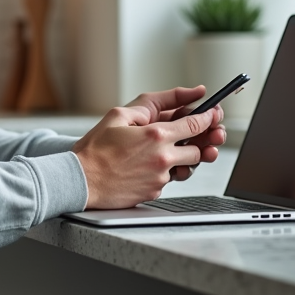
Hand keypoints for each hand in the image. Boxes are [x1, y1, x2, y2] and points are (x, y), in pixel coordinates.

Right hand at [72, 86, 225, 209]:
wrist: (80, 180)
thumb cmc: (94, 149)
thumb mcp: (117, 116)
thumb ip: (147, 107)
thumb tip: (168, 103)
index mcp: (156, 135)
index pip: (195, 124)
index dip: (209, 118)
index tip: (214, 115)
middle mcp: (162, 157)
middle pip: (198, 150)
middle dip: (199, 143)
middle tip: (196, 137)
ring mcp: (159, 177)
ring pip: (186, 168)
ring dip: (182, 160)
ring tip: (168, 153)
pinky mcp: (154, 191)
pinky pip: (168, 180)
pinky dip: (163, 173)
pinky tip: (147, 167)